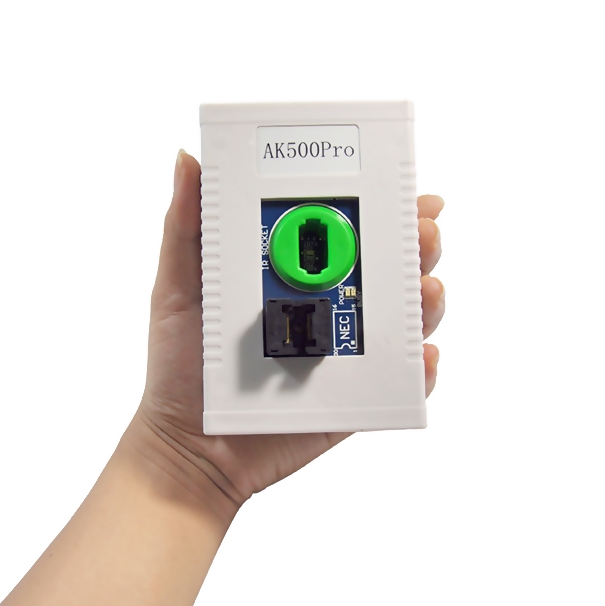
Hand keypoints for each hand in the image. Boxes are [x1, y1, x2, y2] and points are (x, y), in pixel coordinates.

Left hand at [129, 151, 444, 522]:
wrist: (189, 447)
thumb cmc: (179, 366)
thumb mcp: (177, 287)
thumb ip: (185, 225)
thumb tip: (187, 158)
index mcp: (293, 274)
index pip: (347, 230)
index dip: (384, 206)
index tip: (409, 189)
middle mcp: (327, 306)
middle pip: (387, 266)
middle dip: (417, 244)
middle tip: (422, 233)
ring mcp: (344, 352)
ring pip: (403, 318)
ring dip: (427, 299)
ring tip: (426, 289)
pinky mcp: (353, 397)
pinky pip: (400, 380)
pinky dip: (421, 368)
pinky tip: (422, 355)